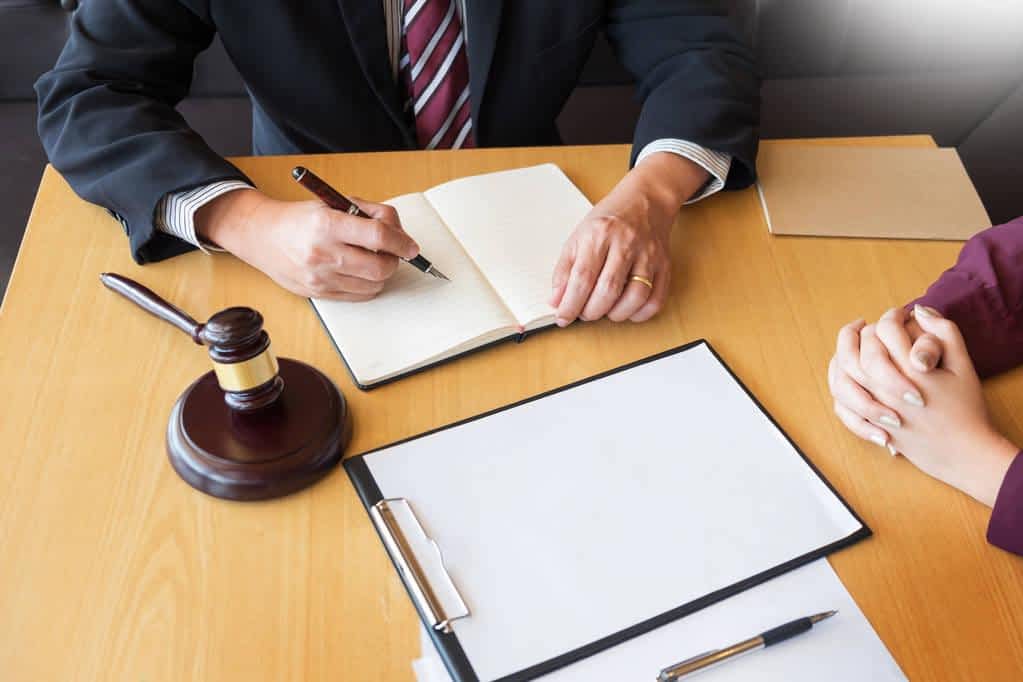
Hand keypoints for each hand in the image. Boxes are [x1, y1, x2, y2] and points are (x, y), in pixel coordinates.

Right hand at [196, 188, 419, 299]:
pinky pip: (358, 296)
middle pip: (380, 267)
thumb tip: (400, 232)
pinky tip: (359, 271)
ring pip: (373, 285)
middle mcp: (323, 252)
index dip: (401, 242)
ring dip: (381, 274)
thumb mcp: (333, 203)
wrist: (261, 236)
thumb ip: (369, 213)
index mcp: (327, 223)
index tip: (411, 246)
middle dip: (393, 260)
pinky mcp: (318, 293)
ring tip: (371, 259)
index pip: (378, 235)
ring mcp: (320, 276)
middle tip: (391, 252)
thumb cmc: (300, 218)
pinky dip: (367, 285)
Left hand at [549, 153, 707, 324]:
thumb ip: (565, 270)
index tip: (563, 317)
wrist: (646, 200)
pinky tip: (627, 310)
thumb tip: (556, 301)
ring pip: (635, 297)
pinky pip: (656, 299)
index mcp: (599, 234)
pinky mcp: (664, 265)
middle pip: (608, 290)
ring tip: (605, 311)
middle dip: (592, 312)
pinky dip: (640, 313)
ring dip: (616, 314)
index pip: (582, 278)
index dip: (571, 304)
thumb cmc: (609, 220)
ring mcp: (648, 255)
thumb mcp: (578, 237)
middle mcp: (625, 243)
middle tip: (584, 313)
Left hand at [858, 305, 1016, 505]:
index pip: (884, 332)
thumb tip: (919, 309)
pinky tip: (846, 376)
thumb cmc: (966, 408)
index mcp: (908, 371)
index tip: (898, 315)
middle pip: (853, 352)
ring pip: (841, 378)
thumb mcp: (963, 366)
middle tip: (861, 324)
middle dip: (854, 333)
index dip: (890, 317)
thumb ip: (944, 333)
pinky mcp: (871, 427)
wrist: (964, 453)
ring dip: (840, 358)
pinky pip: (842, 407)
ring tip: (849, 347)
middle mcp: (885, 390)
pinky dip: (839, 390)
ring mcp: (874, 410)